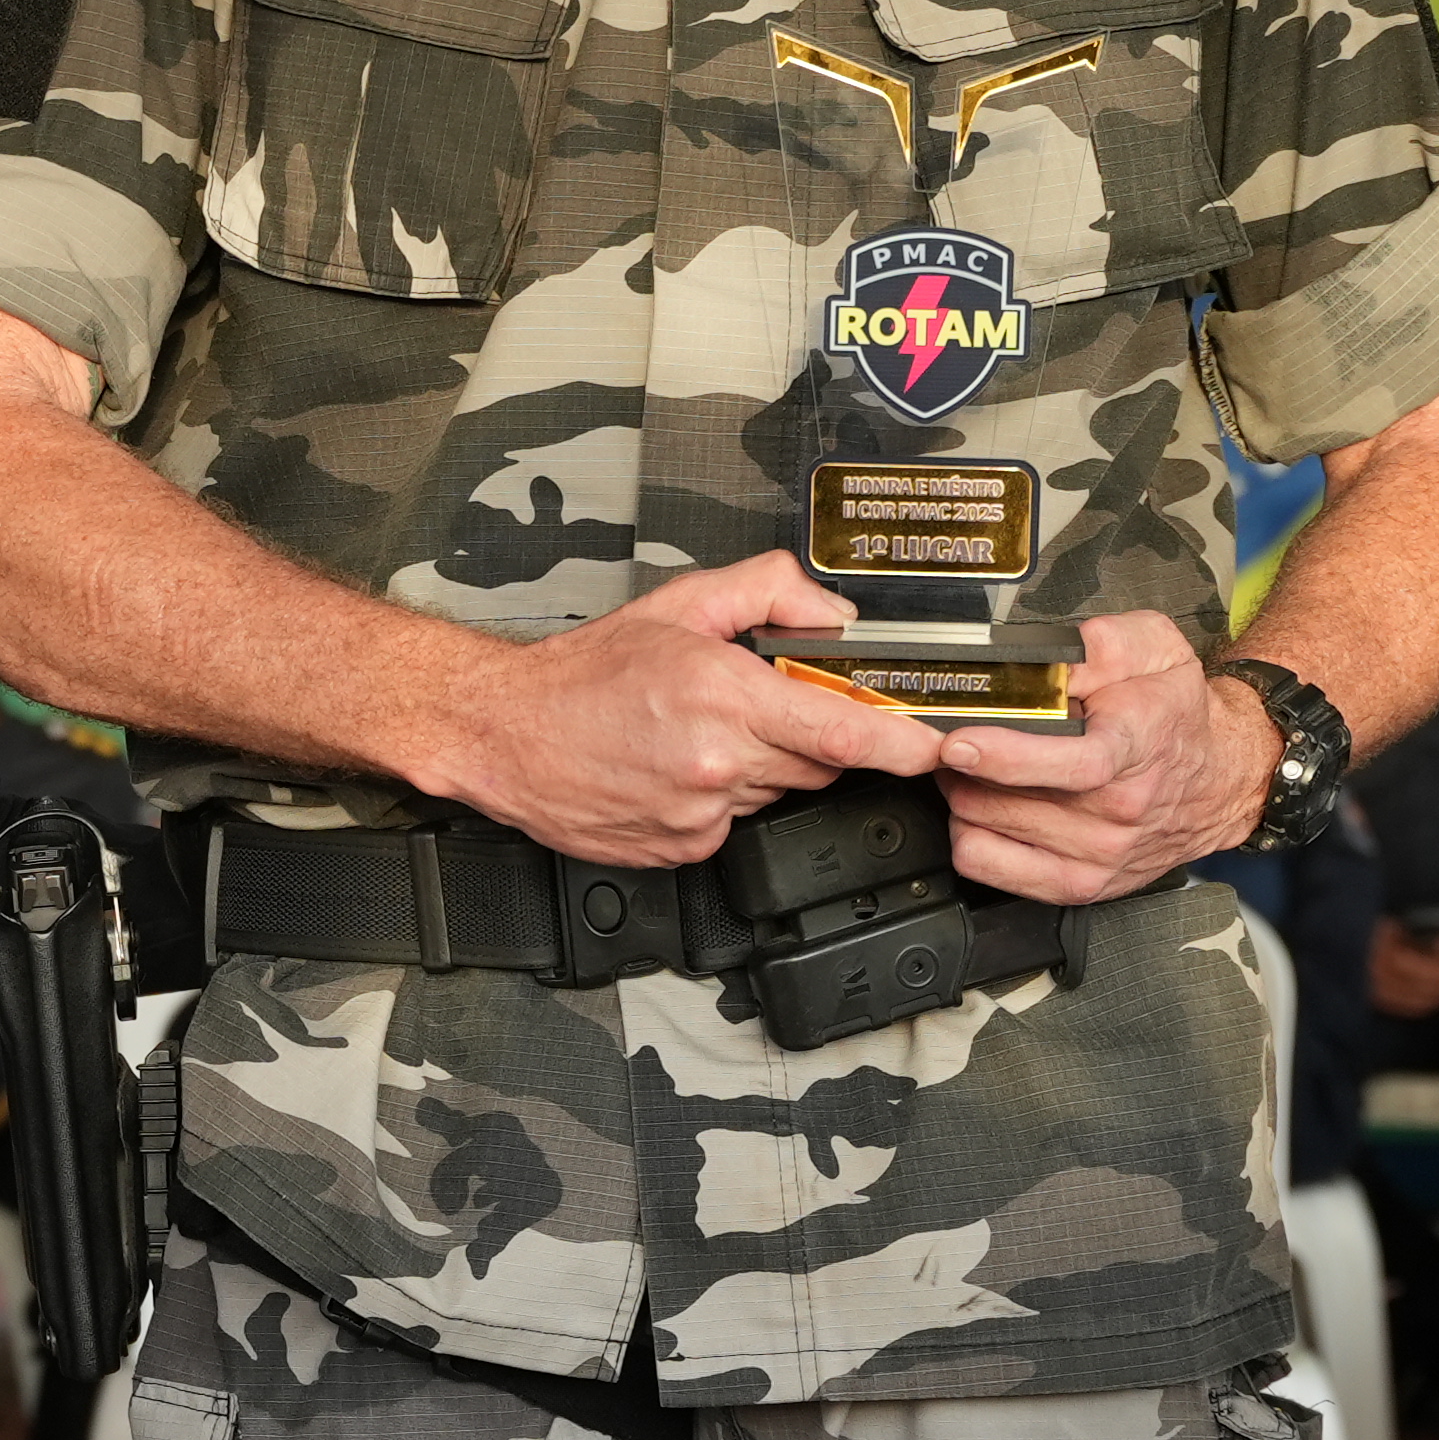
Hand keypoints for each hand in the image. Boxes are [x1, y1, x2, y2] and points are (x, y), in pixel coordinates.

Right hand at [409, 551, 945, 869]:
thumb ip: (766, 591)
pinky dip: (717, 798)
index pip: (841, 732)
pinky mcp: (681, 848)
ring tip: (693, 734)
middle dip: (806, 737)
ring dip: (756, 765)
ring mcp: (698, 814)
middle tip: (755, 707)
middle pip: (816, 763)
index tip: (933, 749)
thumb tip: (831, 613)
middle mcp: (715, 762)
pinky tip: (673, 769)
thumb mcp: (677, 603)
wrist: (505, 733)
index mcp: (722, 696)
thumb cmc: (581, 674)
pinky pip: (731, 824)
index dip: (900, 744)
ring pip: (773, 793)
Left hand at [930, 609, 1267, 903]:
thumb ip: (1102, 643)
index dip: (1008, 756)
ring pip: (985, 828)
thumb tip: (1049, 659)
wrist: (1220, 778)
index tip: (960, 743)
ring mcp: (1100, 855)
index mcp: (1136, 748)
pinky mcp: (1081, 886)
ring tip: (976, 767)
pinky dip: (969, 835)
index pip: (1073, 765)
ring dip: (963, 793)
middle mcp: (1119, 811)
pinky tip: (983, 808)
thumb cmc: (1176, 714)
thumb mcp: (1155, 649)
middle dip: (963, 763)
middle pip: (1007, 798)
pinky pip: (988, 866)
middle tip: (959, 736)